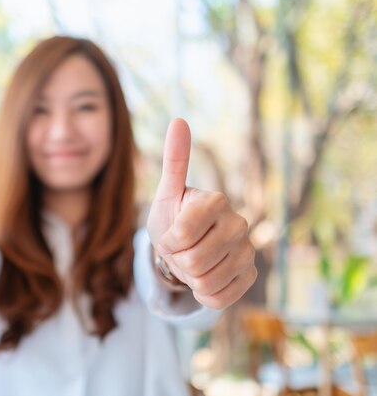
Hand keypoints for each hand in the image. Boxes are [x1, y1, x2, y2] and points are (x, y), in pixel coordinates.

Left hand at [146, 118, 255, 309]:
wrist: (184, 247)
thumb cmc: (172, 217)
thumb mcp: (166, 192)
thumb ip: (174, 160)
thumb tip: (179, 120)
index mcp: (215, 200)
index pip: (182, 235)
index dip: (169, 241)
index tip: (170, 233)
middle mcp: (238, 223)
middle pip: (194, 262)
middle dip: (178, 261)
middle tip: (181, 249)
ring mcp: (247, 250)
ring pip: (205, 283)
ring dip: (189, 278)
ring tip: (192, 260)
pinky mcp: (250, 275)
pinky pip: (218, 298)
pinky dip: (203, 293)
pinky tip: (206, 275)